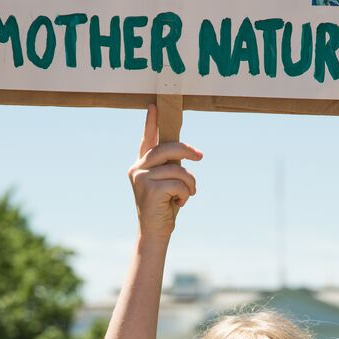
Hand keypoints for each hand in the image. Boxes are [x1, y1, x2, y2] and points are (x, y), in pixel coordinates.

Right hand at [128, 105, 201, 240]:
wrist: (155, 232)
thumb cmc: (164, 207)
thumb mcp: (168, 182)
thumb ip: (171, 166)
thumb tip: (188, 152)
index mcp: (141, 165)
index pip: (147, 140)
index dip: (151, 122)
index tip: (155, 105)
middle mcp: (137, 169)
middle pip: (167, 149)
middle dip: (187, 151)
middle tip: (200, 156)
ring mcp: (141, 178)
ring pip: (177, 168)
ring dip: (190, 183)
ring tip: (188, 194)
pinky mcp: (149, 189)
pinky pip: (179, 183)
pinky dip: (186, 193)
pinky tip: (180, 202)